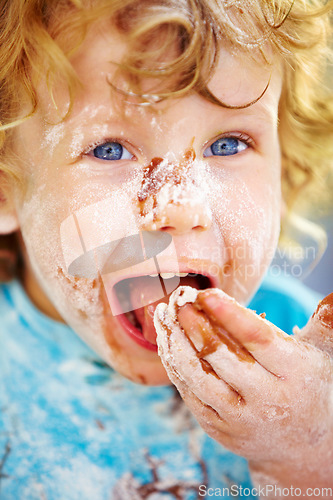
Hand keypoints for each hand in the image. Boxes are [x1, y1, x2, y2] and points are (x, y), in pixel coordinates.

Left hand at [154, 287, 332, 493]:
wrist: (303, 446)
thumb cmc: (308, 385)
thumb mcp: (322, 353)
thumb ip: (324, 322)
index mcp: (295, 373)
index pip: (257, 339)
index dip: (228, 314)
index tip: (204, 293)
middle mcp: (267, 399)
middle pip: (220, 356)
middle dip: (193, 323)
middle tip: (179, 298)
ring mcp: (239, 419)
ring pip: (197, 375)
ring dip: (174, 342)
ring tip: (164, 314)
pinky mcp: (218, 429)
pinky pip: (188, 393)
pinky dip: (173, 364)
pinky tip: (166, 340)